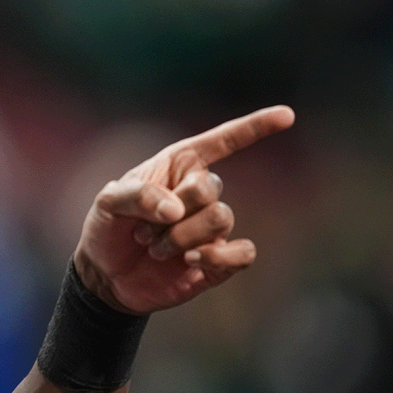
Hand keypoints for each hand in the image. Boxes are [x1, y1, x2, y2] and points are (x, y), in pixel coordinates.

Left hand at [73, 105, 294, 314]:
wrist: (105, 277)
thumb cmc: (106, 229)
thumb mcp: (107, 204)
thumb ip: (137, 196)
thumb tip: (177, 211)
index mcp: (179, 166)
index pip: (222, 141)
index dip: (254, 127)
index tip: (287, 115)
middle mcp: (200, 193)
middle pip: (211, 188)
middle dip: (173, 210)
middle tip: (143, 230)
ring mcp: (211, 228)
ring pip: (222, 218)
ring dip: (181, 236)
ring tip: (154, 247)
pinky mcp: (218, 261)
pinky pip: (242, 253)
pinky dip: (218, 256)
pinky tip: (191, 260)